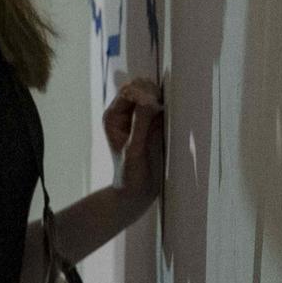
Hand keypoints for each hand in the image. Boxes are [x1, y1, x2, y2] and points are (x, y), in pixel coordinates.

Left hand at [103, 77, 164, 209]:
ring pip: (149, 95)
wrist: (136, 192)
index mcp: (113, 117)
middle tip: (160, 107)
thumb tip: (148, 99)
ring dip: (158, 98)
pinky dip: (164, 107)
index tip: (155, 104)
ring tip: (164, 110)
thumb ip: (140, 124)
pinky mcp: (150, 124)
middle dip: (150, 92)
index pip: (128, 92)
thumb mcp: (134, 149)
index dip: (142, 93)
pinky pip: (158, 107)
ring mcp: (137, 118)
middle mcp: (124, 114)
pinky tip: (168, 114)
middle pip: (138, 89)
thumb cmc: (130, 174)